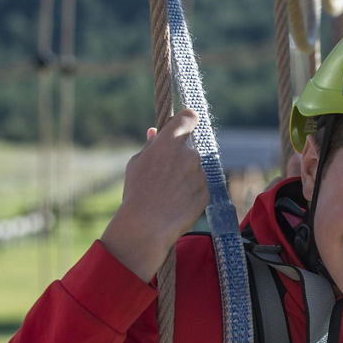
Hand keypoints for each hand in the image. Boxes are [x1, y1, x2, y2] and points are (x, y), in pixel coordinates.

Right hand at [100, 109, 207, 280]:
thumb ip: (151, 146)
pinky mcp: (206, 192)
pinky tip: (175, 203)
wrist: (147, 225)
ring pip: (194, 170)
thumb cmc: (137, 192)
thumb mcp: (136, 164)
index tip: (186, 122)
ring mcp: (200, 174)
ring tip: (166, 193)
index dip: (187, 119)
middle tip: (163, 175)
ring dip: (185, 177)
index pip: (188, 117)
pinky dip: (190, 193)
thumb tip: (156, 132)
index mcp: (169, 142)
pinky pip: (198, 187)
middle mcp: (189, 154)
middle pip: (189, 149)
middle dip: (179, 158)